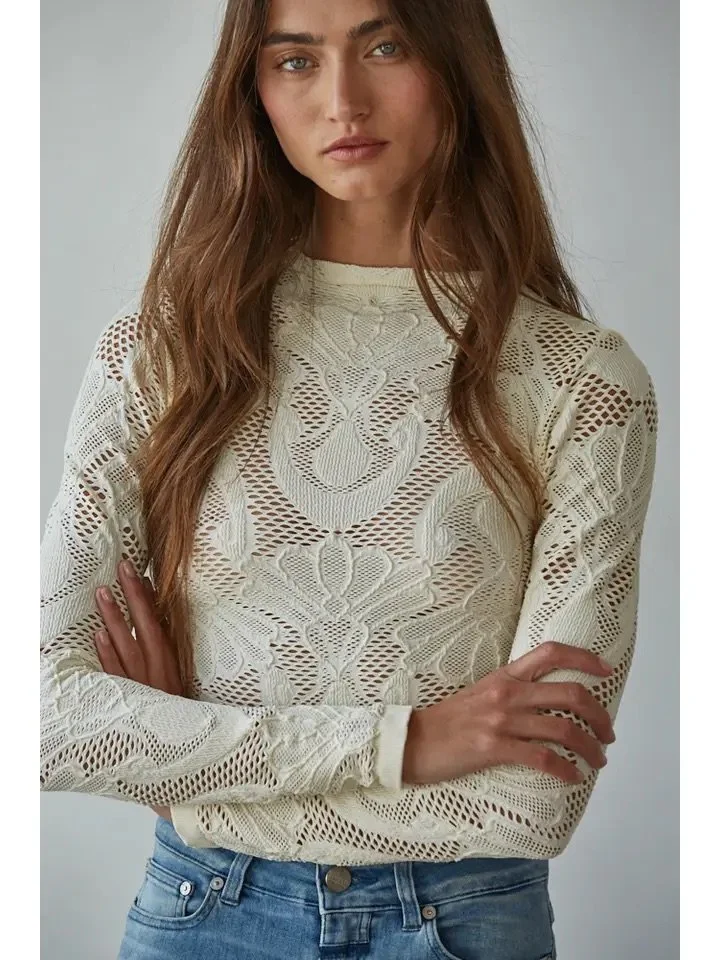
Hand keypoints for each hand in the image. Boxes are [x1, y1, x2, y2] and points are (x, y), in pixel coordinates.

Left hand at [94, 558, 182, 821]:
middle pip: (140, 628)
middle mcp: (155, 672)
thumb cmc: (191, 714)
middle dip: (130, 598)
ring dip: (112, 618)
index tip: (141, 572)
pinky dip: (106, 653)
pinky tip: (98, 635)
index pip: (159, 623)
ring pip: (122, 646)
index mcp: (174, 664)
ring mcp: (139, 685)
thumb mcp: (190, 679)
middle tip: (120, 571)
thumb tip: (172, 620)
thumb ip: (180, 653)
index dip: (148, 597)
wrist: (185, 754)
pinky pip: (114, 672)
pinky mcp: (127, 698)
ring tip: (101, 594)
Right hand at [401, 641, 616, 786]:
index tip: (606, 671)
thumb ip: (512, 693)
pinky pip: (543, 759)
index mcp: (504, 676)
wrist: (412, 742)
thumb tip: (547, 704)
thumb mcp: (481, 694)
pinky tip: (573, 778)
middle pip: (570, 694)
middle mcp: (507, 693)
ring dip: (590, 747)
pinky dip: (566, 770)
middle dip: (599, 715)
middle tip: (608, 734)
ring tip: (598, 760)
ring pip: (564, 729)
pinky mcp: (493, 748)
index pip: (551, 653)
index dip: (584, 658)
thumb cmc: (447, 722)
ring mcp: (501, 720)